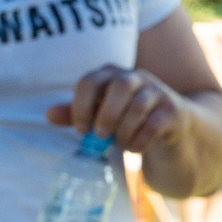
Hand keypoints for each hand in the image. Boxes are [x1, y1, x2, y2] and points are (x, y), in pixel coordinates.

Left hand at [49, 64, 192, 158]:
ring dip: (124, 130)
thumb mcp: (98, 113)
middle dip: (107, 114)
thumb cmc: (126, 116)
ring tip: (120, 143)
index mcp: (111, 74)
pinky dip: (140, 140)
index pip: (90, 81)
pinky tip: (136, 147)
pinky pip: (154, 124)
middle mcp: (136, 77)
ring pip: (139, 105)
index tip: (81, 129)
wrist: (170, 124)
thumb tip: (48, 115)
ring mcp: (157, 92)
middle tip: (101, 135)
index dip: (81, 106)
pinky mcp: (173, 110)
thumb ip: (76, 113)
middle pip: (120, 85)